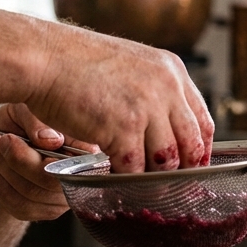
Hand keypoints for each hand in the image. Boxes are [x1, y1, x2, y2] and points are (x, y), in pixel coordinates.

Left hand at [0, 103, 97, 221]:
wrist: (3, 142)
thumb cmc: (22, 122)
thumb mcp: (26, 108)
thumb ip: (38, 121)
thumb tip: (51, 140)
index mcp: (85, 152)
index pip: (79, 163)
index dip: (54, 156)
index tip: (31, 140)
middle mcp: (77, 179)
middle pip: (50, 180)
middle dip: (21, 159)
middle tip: (3, 138)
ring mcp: (57, 200)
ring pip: (28, 191)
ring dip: (3, 166)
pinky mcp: (35, 211)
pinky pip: (13, 201)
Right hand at [26, 26, 213, 173]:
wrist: (44, 57)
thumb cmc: (74, 62)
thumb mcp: (128, 65)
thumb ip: (151, 91)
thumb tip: (161, 125)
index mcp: (171, 69)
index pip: (202, 120)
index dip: (198, 150)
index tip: (190, 166)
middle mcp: (166, 86)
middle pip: (190, 145)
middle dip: (182, 171)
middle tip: (169, 188)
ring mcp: (147, 107)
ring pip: (166, 162)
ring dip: (153, 180)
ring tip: (141, 189)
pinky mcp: (123, 128)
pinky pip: (134, 169)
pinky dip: (125, 180)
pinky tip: (114, 180)